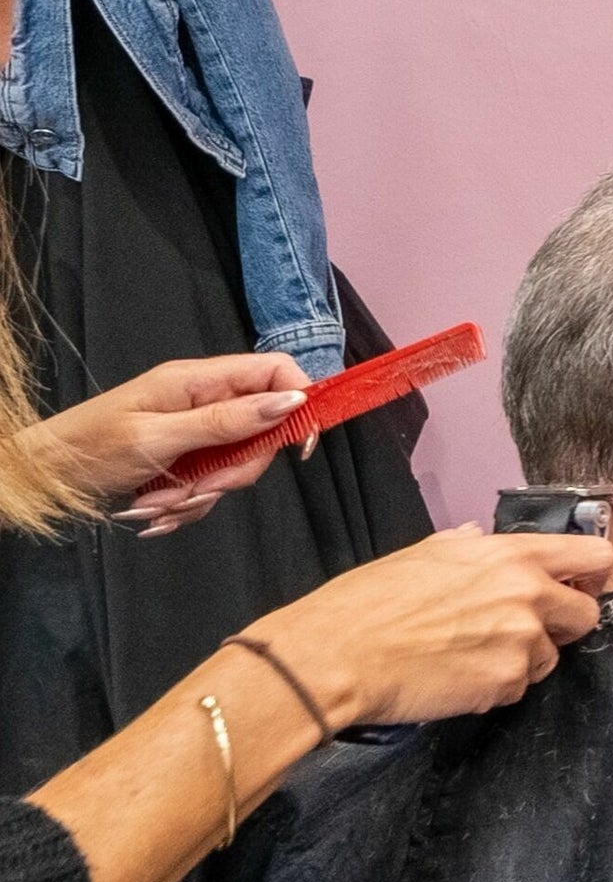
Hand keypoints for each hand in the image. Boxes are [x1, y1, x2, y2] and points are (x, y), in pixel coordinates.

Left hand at [32, 353, 311, 533]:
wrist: (44, 477)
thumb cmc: (89, 447)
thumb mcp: (159, 437)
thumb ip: (227, 421)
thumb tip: (290, 402)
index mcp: (197, 380)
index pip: (275, 372)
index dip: (301, 401)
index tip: (300, 446)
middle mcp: (202, 400)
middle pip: (262, 430)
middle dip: (236, 470)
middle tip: (203, 489)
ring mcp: (195, 431)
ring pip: (237, 464)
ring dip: (204, 493)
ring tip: (158, 503)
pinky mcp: (185, 459)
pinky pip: (211, 485)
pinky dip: (187, 504)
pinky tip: (154, 509)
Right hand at [247, 525, 612, 731]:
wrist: (335, 657)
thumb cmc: (367, 602)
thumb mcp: (421, 553)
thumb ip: (468, 547)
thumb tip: (481, 538)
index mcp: (511, 555)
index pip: (595, 556)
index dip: (588, 574)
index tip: (576, 584)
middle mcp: (528, 594)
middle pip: (587, 614)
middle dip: (563, 624)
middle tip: (523, 629)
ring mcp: (522, 642)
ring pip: (551, 656)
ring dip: (524, 659)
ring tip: (471, 654)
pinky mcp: (507, 684)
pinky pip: (520, 686)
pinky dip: (497, 685)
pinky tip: (458, 676)